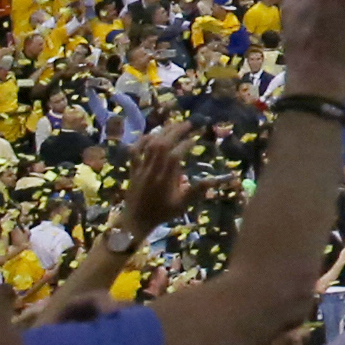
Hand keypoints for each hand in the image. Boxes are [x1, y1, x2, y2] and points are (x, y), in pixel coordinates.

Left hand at [107, 127, 188, 243]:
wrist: (135, 221)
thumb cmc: (161, 213)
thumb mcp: (181, 206)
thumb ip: (195, 192)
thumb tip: (211, 180)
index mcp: (164, 179)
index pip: (174, 156)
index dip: (185, 145)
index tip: (195, 139)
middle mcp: (152, 171)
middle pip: (162, 146)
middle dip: (175, 132)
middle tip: (187, 123)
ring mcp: (140, 169)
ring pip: (149, 146)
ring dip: (162, 133)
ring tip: (173, 124)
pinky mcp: (133, 169)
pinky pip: (134, 152)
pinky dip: (141, 141)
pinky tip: (150, 134)